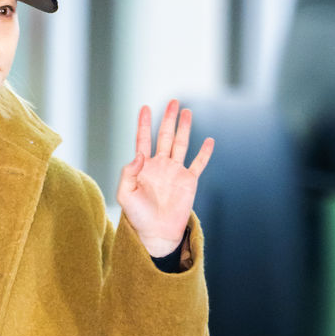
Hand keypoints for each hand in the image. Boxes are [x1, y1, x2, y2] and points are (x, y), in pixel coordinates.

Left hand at [117, 99, 213, 256]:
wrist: (156, 233)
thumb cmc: (138, 216)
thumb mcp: (125, 195)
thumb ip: (128, 173)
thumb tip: (140, 154)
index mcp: (144, 167)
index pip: (143, 140)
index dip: (144, 124)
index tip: (144, 107)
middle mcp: (160, 166)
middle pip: (165, 136)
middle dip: (168, 119)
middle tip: (173, 101)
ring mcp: (175, 172)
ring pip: (181, 144)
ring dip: (184, 128)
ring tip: (187, 111)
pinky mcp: (189, 182)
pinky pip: (198, 164)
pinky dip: (204, 153)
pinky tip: (209, 140)